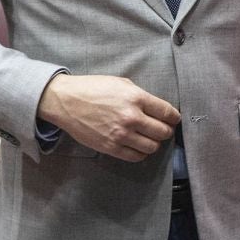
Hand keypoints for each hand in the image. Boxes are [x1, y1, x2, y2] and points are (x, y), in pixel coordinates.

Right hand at [38, 74, 180, 161]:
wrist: (66, 101)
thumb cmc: (93, 88)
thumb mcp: (121, 83)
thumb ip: (141, 96)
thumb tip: (157, 109)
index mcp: (136, 98)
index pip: (167, 112)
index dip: (174, 117)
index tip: (174, 119)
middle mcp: (131, 117)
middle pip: (163, 132)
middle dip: (166, 131)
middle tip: (162, 129)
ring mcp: (121, 135)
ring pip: (152, 147)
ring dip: (154, 143)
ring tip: (149, 138)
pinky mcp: (111, 147)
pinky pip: (136, 156)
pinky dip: (141, 153)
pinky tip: (138, 146)